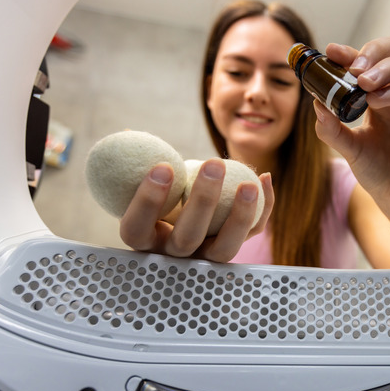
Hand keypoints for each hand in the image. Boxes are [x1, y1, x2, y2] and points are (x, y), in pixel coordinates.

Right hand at [119, 158, 273, 261]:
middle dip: (202, 201)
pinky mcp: (234, 246)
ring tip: (249, 183)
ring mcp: (206, 256)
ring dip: (240, 216)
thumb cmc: (160, 188)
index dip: (148, 202)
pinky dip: (263, 207)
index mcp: (144, 239)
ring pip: (225, 248)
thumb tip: (124, 134)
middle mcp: (174, 254)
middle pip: (187, 238)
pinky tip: (265, 177)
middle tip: (213, 163)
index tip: (163, 166)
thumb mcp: (143, 179)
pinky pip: (252, 232)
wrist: (185, 206)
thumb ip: (136, 163)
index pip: (137, 228)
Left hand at [315, 36, 389, 266]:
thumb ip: (331, 128)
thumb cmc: (379, 171)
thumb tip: (316, 103)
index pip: (374, 59)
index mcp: (385, 94)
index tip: (331, 51)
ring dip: (387, 67)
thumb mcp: (348, 148)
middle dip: (375, 51)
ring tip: (362, 81)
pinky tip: (375, 100)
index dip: (353, 51)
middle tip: (352, 67)